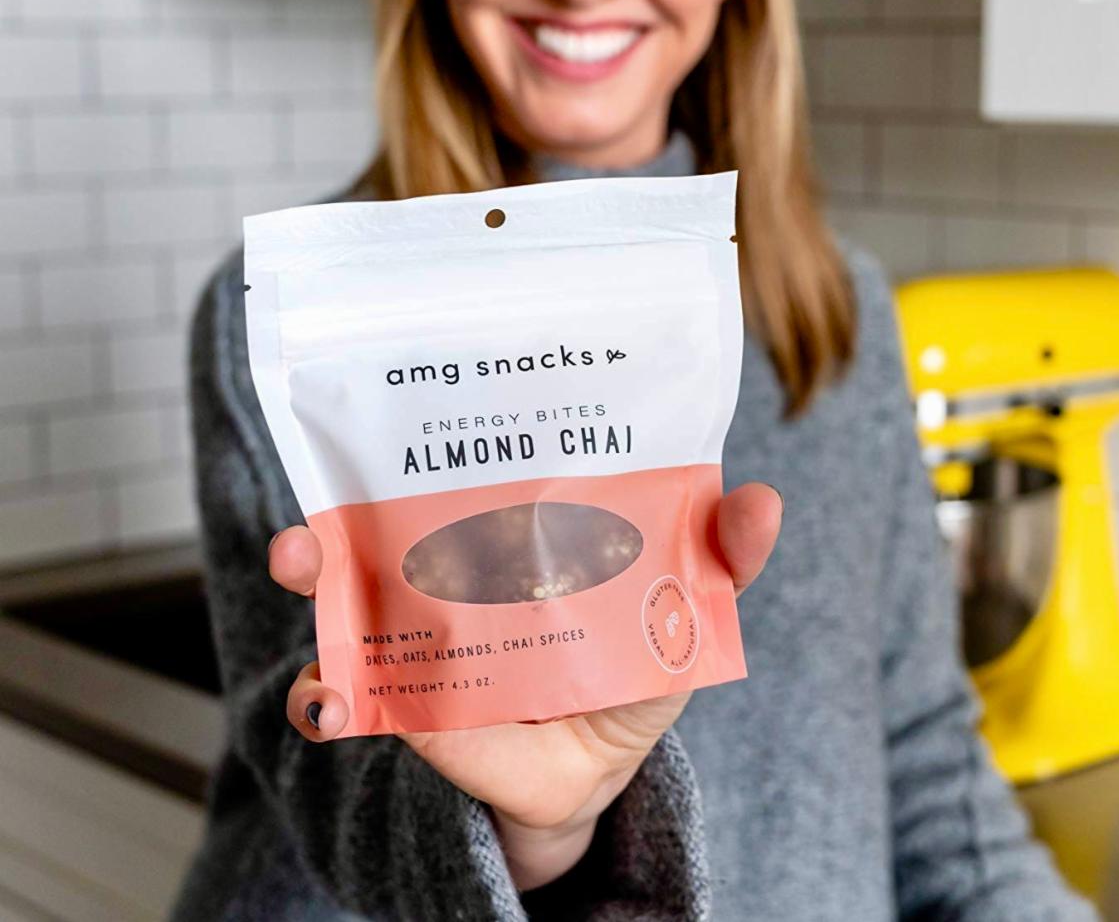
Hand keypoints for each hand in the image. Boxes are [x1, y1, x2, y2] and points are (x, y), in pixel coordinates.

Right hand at [269, 482, 782, 885]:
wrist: (592, 773)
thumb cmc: (634, 668)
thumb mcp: (685, 610)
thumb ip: (718, 556)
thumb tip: (762, 499)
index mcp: (512, 527)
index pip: (466, 464)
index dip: (429, 434)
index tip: (405, 403)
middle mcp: (449, 567)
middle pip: (379, 519)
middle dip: (339, 505)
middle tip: (316, 499)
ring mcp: (419, 634)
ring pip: (344, 593)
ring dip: (313, 573)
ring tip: (298, 556)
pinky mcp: (405, 706)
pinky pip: (346, 698)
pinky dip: (324, 696)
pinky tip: (326, 699)